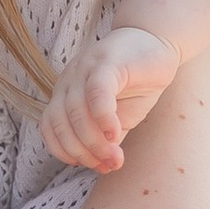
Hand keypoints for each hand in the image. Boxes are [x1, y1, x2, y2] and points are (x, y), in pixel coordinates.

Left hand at [40, 23, 178, 175]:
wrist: (158, 43)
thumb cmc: (136, 82)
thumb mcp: (119, 118)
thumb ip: (108, 139)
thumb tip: (104, 165)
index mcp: (66, 94)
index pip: (50, 127)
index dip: (65, 151)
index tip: (89, 165)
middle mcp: (68, 80)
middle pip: (60, 122)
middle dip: (81, 151)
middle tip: (105, 164)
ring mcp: (84, 68)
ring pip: (75, 111)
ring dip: (93, 141)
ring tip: (113, 156)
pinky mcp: (106, 61)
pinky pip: (96, 92)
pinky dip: (102, 117)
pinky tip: (114, 133)